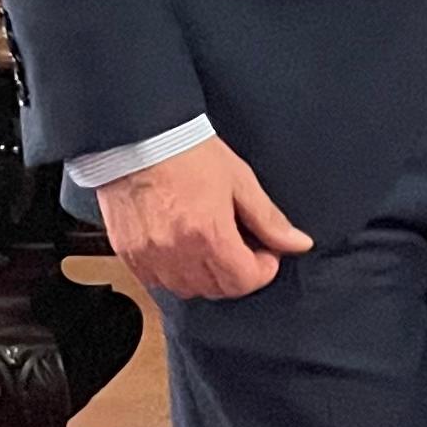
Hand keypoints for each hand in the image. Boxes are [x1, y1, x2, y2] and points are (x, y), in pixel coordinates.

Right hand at [96, 134, 312, 298]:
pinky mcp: (127, 253)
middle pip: (217, 289)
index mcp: (208, 235)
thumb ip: (268, 219)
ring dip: (206, 276)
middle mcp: (176, 252)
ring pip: (186, 289)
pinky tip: (181, 248)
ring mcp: (148, 256)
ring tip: (210, 246)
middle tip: (241, 247)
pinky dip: (174, 272)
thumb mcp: (239, 180)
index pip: (243, 282)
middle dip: (237, 274)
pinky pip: (156, 280)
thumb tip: (298, 243)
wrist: (138, 136)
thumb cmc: (188, 152)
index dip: (263, 270)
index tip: (265, 252)